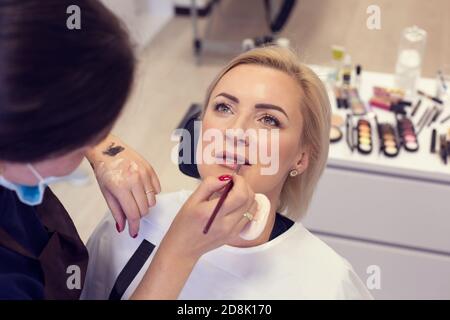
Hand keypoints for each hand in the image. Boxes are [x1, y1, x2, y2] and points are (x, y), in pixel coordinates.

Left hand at [86, 134, 160, 236]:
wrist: (108, 149)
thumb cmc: (105, 168)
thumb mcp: (106, 192)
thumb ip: (116, 211)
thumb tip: (123, 226)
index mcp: (121, 187)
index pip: (133, 214)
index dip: (134, 226)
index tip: (134, 231)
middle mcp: (135, 180)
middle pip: (144, 210)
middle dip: (138, 215)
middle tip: (131, 211)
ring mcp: (144, 174)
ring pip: (152, 201)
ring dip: (145, 204)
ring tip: (135, 198)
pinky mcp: (150, 169)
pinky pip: (157, 189)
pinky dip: (151, 194)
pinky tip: (142, 190)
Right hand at [130, 174, 256, 299]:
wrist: (183, 248)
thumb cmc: (184, 224)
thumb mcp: (192, 200)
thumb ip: (209, 185)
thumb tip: (225, 178)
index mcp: (213, 213)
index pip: (240, 194)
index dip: (240, 182)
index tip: (233, 178)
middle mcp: (226, 224)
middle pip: (249, 200)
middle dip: (245, 186)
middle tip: (234, 183)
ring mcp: (232, 231)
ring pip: (252, 208)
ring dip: (247, 196)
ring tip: (235, 192)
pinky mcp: (234, 235)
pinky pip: (249, 217)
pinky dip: (247, 207)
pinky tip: (235, 204)